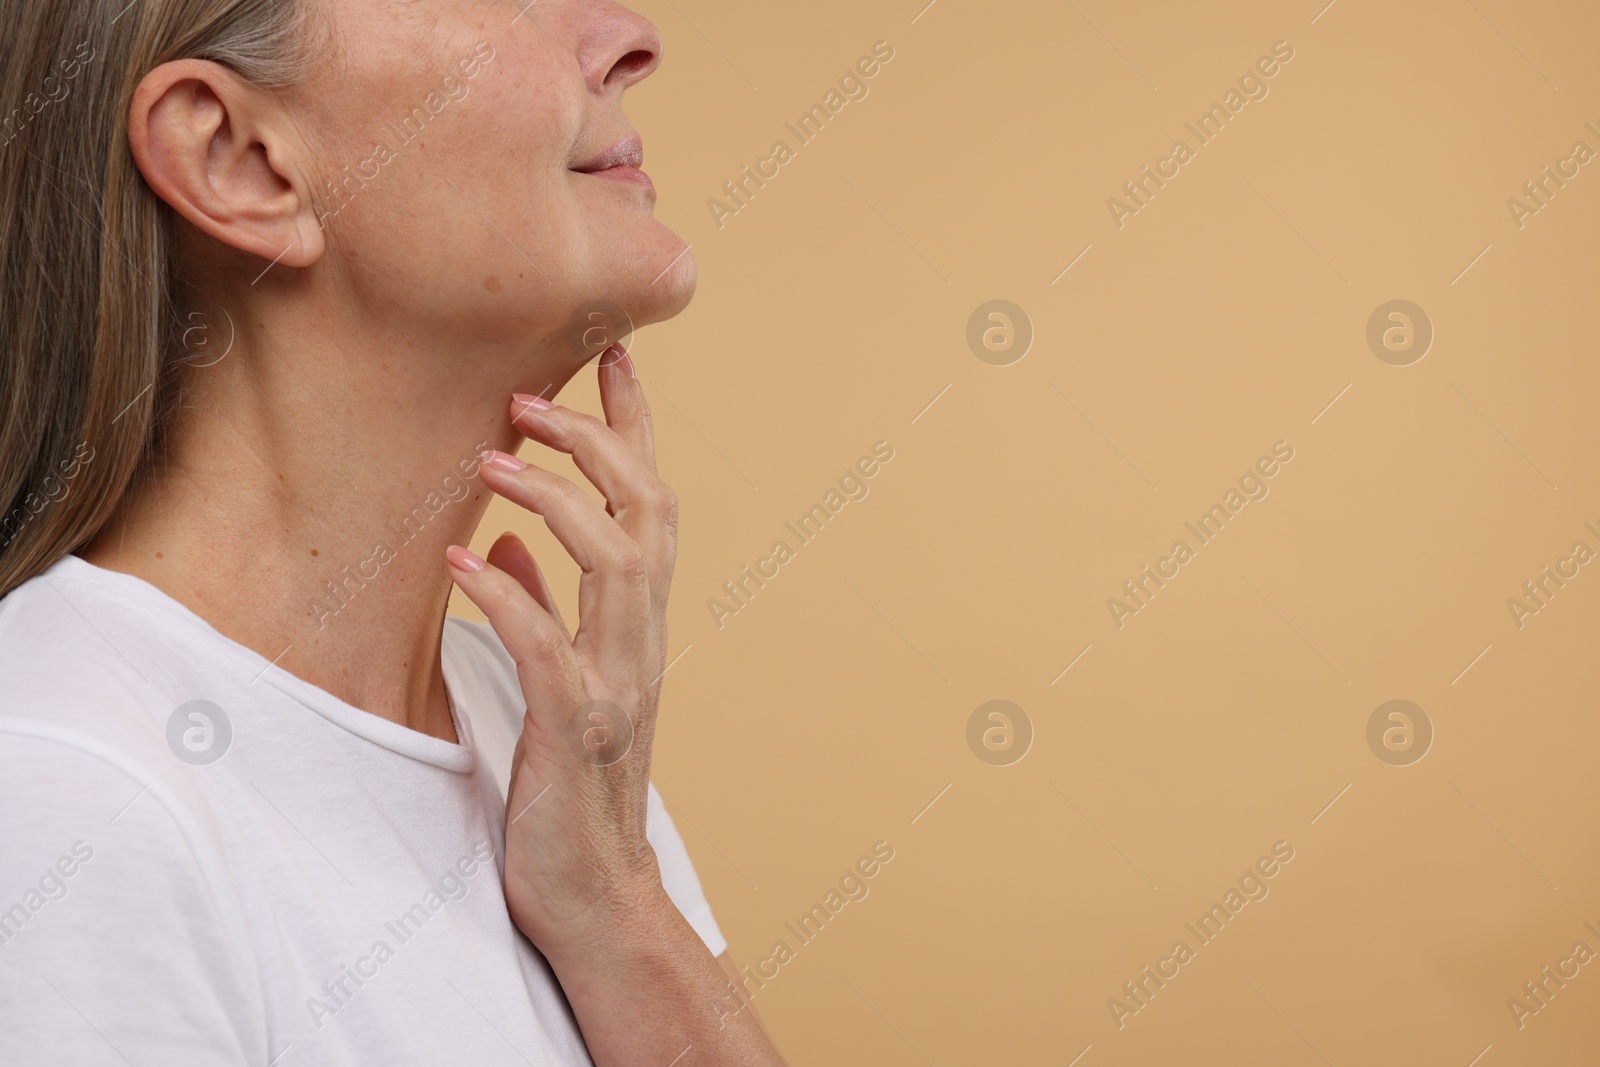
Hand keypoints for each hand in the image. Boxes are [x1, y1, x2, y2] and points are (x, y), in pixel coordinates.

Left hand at [446, 344, 679, 955]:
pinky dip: (507, 593)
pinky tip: (462, 557)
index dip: (637, 427)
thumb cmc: (571, 786)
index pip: (654, 504)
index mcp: (639, 626)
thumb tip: (506, 540)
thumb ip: (543, 607)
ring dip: (556, 498)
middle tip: (530, 393)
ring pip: (617, 562)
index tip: (610, 356)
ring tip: (493, 454)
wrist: (597, 894)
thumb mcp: (560, 682)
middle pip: (649, 513)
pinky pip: (548, 644)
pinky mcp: (577, 729)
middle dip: (598, 441)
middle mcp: (644, 642)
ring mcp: (619, 684)